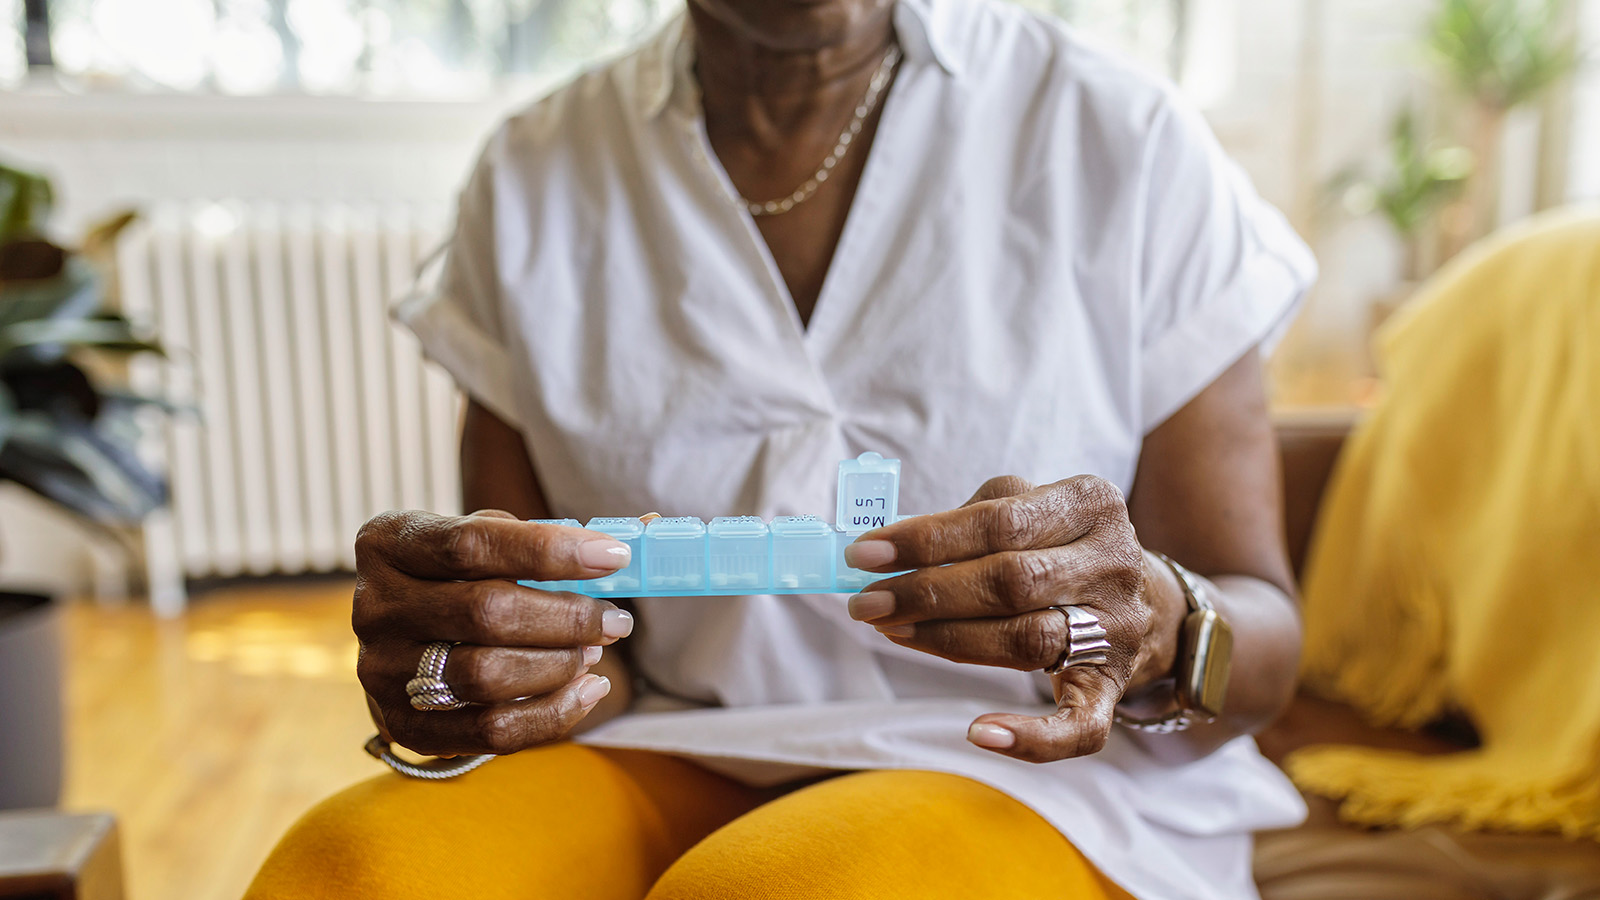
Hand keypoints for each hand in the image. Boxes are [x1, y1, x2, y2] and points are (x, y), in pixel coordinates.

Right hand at [353, 509, 635, 756]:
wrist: (407, 642)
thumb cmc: (462, 579)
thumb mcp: (485, 542)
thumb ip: (546, 537)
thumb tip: (636, 535)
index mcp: (389, 543)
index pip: (472, 544)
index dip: (549, 551)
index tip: (613, 557)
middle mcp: (374, 606)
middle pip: (485, 613)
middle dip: (567, 618)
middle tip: (615, 620)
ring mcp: (381, 671)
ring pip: (487, 676)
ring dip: (559, 665)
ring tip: (594, 652)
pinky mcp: (403, 725)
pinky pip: (489, 732)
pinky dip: (551, 713)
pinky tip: (587, 691)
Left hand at [843, 475, 1181, 762]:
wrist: (1147, 602)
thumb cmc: (1059, 546)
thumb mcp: (1030, 508)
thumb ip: (969, 520)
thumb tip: (887, 551)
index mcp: (1090, 503)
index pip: (998, 521)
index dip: (926, 539)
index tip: (864, 555)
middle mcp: (1113, 563)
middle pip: (1012, 580)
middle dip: (928, 593)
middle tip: (868, 603)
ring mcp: (1117, 629)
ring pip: (1028, 641)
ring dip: (949, 641)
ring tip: (893, 631)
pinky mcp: (1113, 686)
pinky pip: (1079, 725)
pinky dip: (1030, 736)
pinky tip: (980, 733)